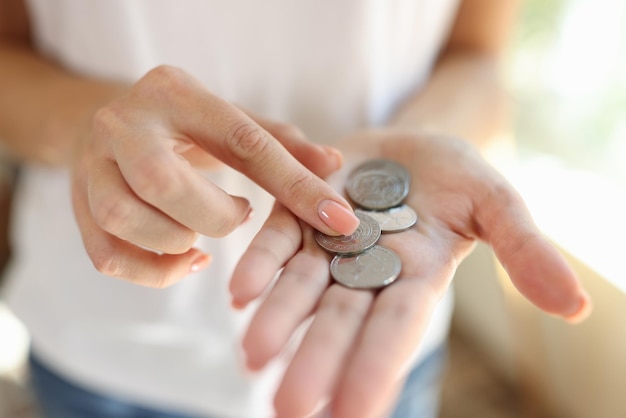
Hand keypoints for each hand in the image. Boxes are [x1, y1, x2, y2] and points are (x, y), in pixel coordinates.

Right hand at [71, 65, 359, 286]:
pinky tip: (184, 260)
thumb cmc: (185, 124)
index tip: (339, 219)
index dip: (296, 184)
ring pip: (124, 219)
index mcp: (176, 93)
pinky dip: (153, 272)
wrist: (106, 120)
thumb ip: (282, 144)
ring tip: (203, 238)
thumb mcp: (233, 120)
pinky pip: (107, 256)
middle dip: (213, 217)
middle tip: (236, 216)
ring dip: (176, 243)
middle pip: (162, 182)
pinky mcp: (76, 204)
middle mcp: (124, 123)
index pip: (245, 140)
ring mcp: (91, 164)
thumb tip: (335, 164)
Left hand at [231, 129, 591, 417]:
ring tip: (253, 357)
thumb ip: (525, 251)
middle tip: (288, 409)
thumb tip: (577, 307)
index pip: (396, 331)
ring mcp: (326, 243)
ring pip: (300, 289)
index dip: (376, 368)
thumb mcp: (497, 204)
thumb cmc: (456, 177)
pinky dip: (259, 264)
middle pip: (339, 321)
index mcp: (414, 278)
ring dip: (277, 321)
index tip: (352, 414)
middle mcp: (365, 272)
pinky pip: (276, 239)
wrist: (410, 143)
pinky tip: (239, 291)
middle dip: (316, 361)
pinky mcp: (296, 210)